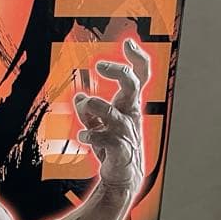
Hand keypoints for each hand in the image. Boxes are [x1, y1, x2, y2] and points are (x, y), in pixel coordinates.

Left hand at [74, 38, 148, 189]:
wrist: (123, 177)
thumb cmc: (113, 146)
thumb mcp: (99, 124)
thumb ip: (89, 110)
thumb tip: (80, 97)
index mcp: (129, 105)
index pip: (140, 77)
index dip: (137, 58)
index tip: (128, 42)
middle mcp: (130, 115)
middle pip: (131, 86)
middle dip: (117, 71)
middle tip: (99, 65)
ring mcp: (125, 132)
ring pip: (111, 111)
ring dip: (93, 105)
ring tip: (84, 104)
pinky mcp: (119, 149)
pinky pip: (103, 138)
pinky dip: (89, 135)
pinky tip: (82, 137)